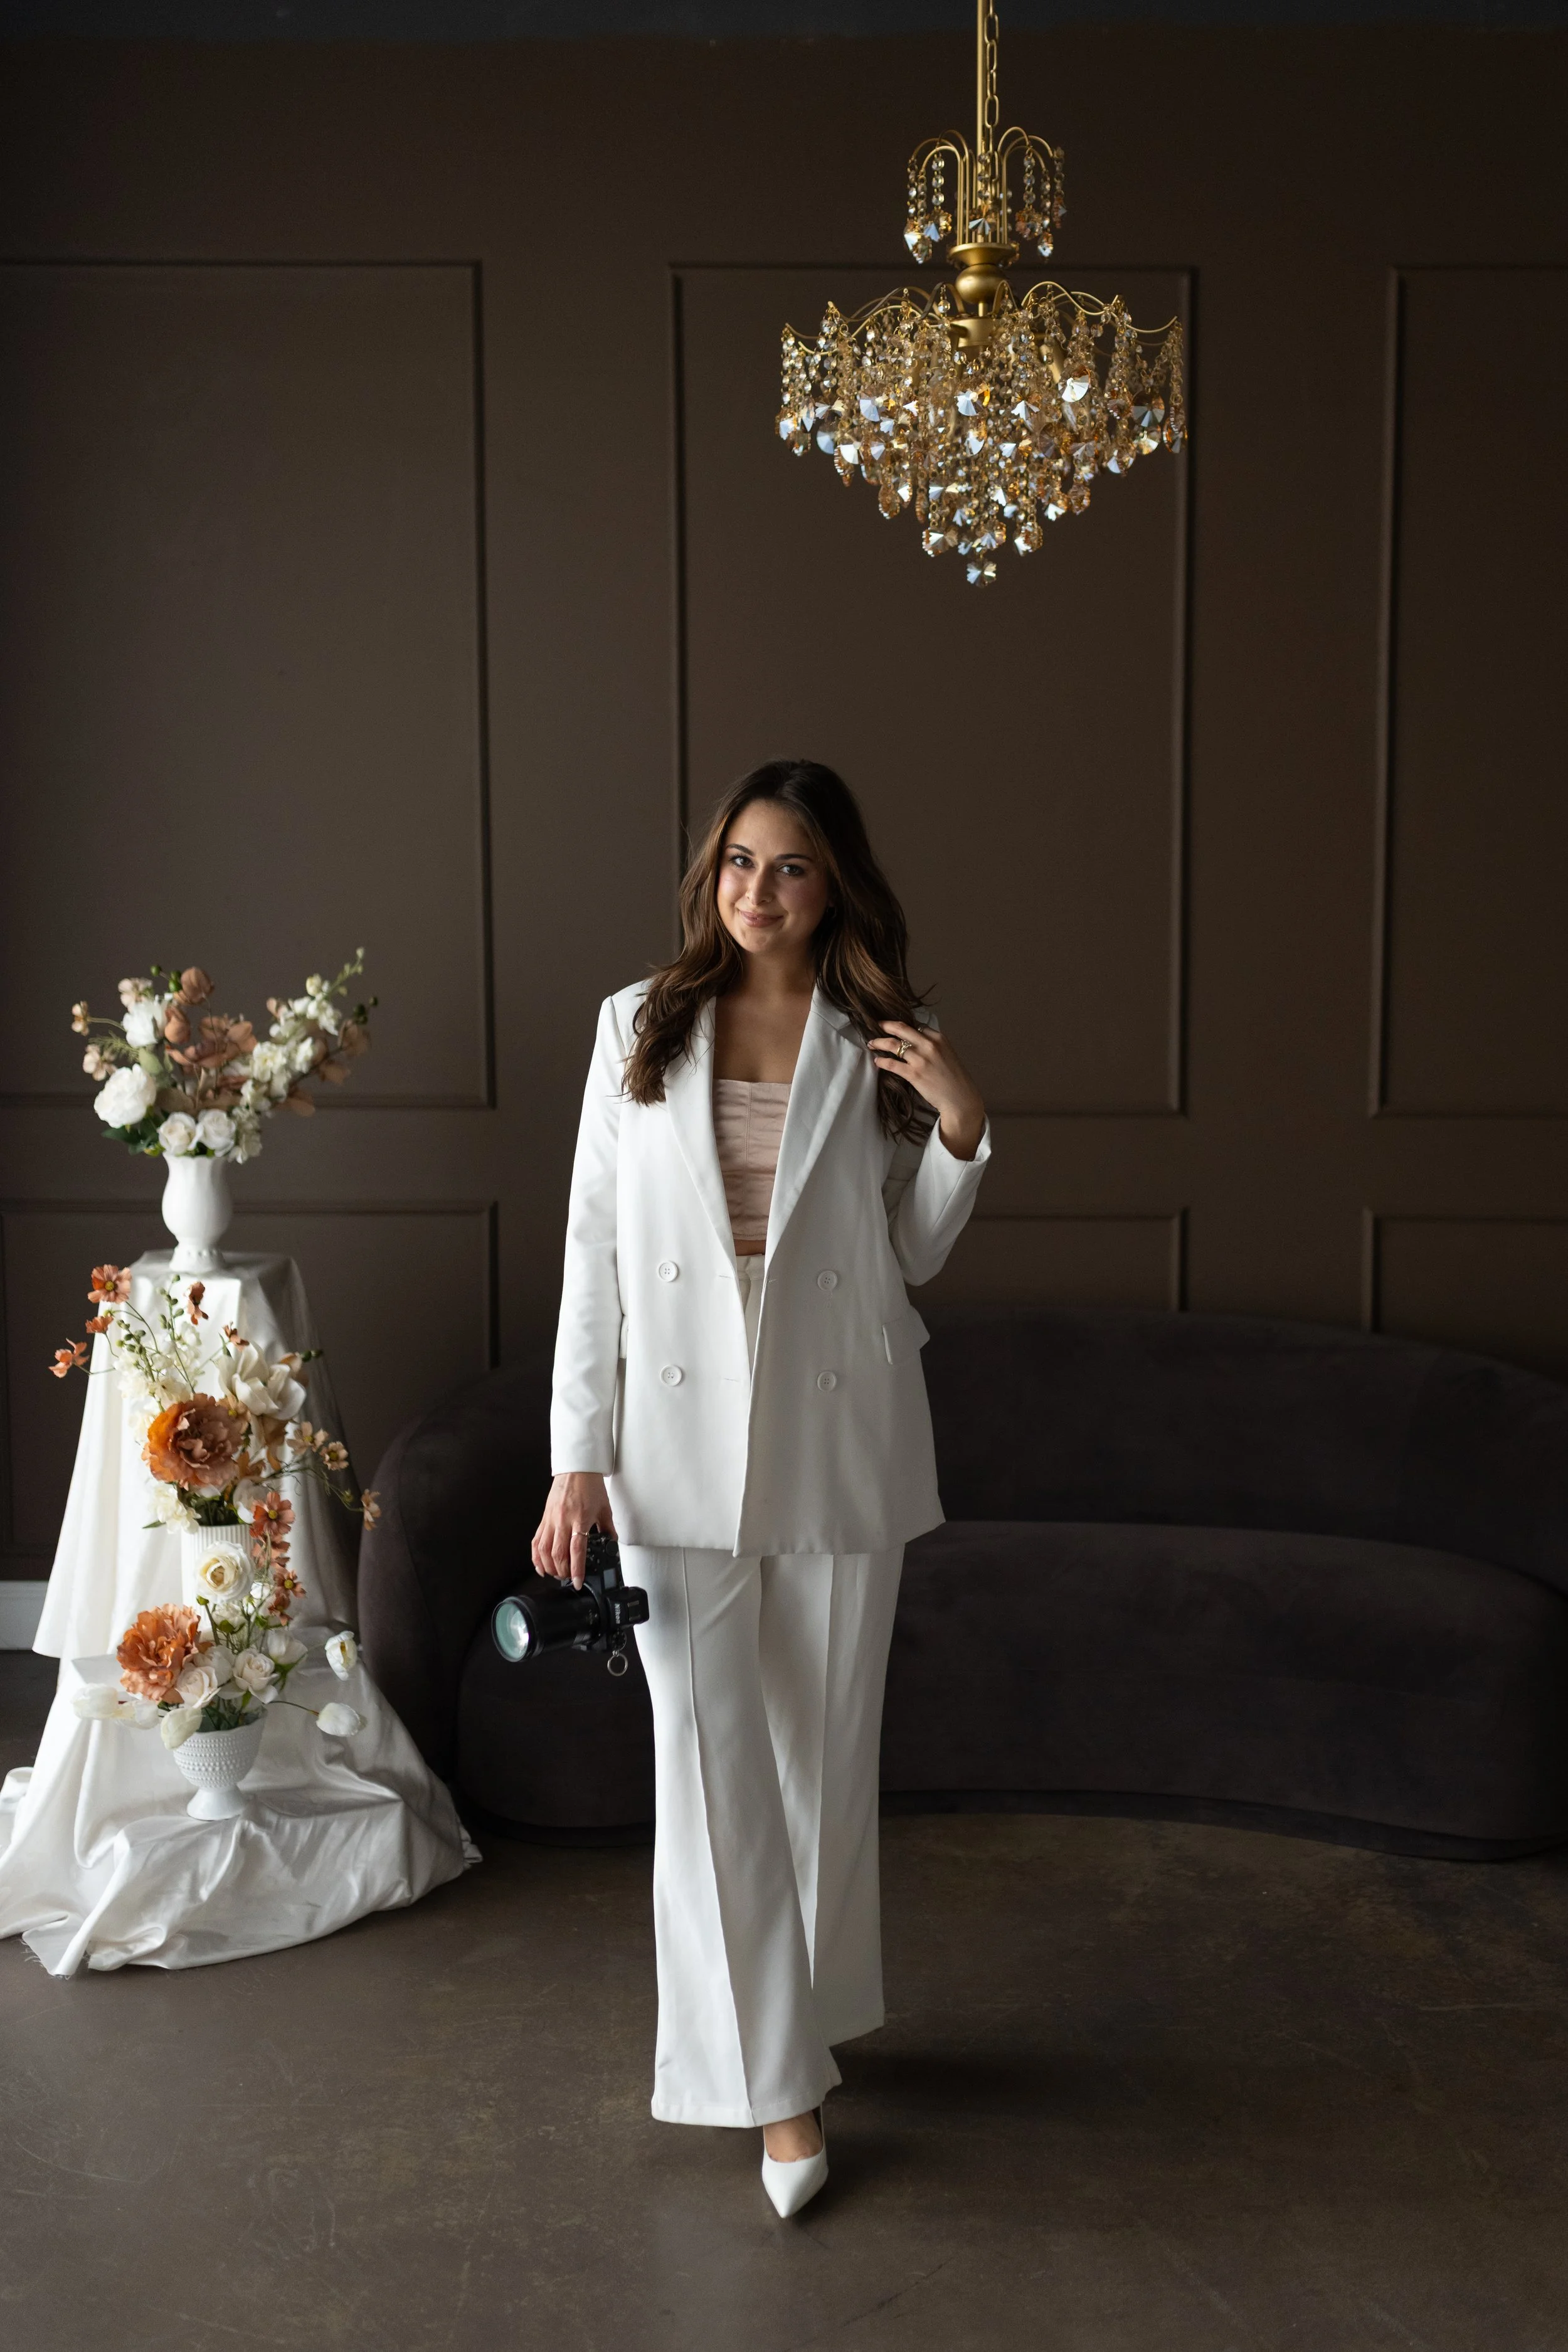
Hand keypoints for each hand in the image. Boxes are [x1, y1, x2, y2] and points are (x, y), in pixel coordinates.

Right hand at [532, 1472, 616, 1586]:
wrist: (576, 1469)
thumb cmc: (590, 1485)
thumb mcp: (605, 1508)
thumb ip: (608, 1528)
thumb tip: (612, 1543)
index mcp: (580, 1519)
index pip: (577, 1550)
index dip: (576, 1569)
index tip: (578, 1582)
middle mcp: (563, 1521)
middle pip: (558, 1554)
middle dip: (562, 1571)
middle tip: (568, 1578)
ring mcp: (551, 1520)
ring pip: (544, 1550)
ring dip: (549, 1566)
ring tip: (556, 1574)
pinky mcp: (544, 1519)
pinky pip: (536, 1541)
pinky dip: (536, 1556)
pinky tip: (540, 1566)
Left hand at [868, 1021, 986, 1160]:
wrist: (959, 1098)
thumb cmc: (954, 1078)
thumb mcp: (947, 1053)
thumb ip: (933, 1045)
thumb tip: (915, 1041)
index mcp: (939, 1038)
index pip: (916, 1026)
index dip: (902, 1026)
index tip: (893, 1027)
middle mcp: (929, 1045)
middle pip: (901, 1029)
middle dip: (886, 1025)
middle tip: (876, 1026)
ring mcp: (920, 1059)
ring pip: (893, 1044)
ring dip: (879, 1042)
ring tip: (872, 1043)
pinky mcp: (913, 1074)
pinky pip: (892, 1064)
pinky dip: (881, 1062)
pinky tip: (877, 1061)